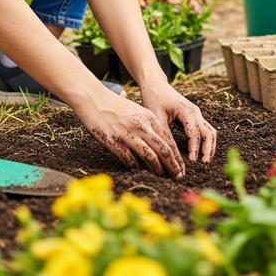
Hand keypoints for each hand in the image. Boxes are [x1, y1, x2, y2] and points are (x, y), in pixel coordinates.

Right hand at [74, 91, 188, 176]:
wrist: (94, 99)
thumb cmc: (115, 106)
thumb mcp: (137, 111)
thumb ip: (148, 125)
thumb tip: (158, 145)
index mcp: (149, 117)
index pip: (169, 140)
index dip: (177, 156)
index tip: (181, 167)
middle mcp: (142, 126)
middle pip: (164, 150)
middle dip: (173, 165)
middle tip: (178, 177)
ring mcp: (129, 135)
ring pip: (150, 157)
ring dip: (158, 169)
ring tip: (162, 175)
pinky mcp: (115, 142)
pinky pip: (130, 160)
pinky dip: (136, 167)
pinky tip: (137, 170)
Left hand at [139, 82, 216, 163]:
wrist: (155, 85)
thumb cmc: (154, 99)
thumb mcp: (157, 118)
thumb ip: (165, 135)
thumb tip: (169, 155)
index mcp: (186, 111)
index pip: (195, 133)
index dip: (195, 149)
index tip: (192, 162)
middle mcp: (195, 112)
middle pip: (208, 133)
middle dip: (207, 149)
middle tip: (204, 164)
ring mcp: (196, 113)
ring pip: (210, 131)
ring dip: (209, 146)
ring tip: (205, 160)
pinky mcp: (194, 116)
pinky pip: (205, 129)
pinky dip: (206, 141)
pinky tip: (201, 151)